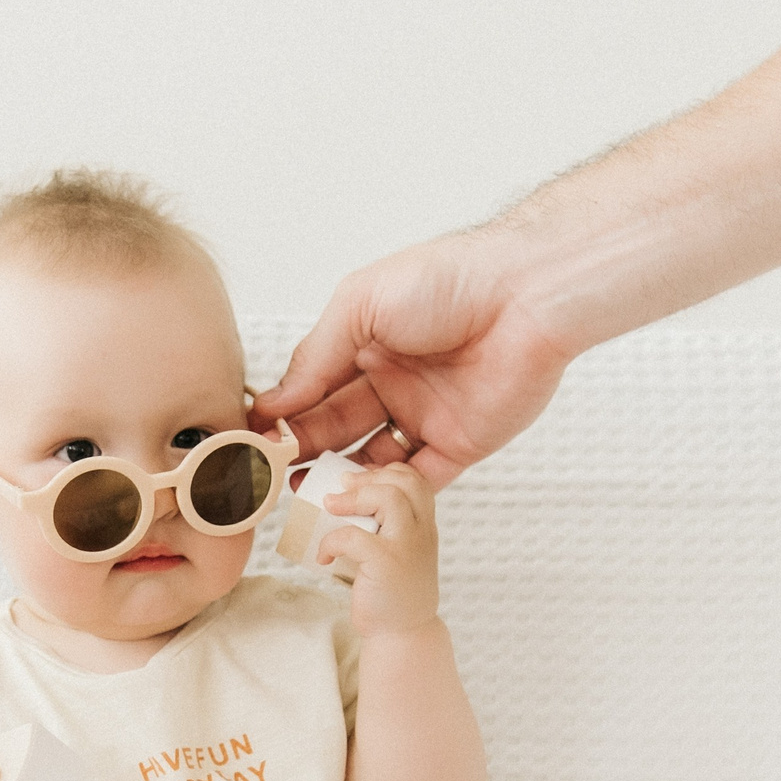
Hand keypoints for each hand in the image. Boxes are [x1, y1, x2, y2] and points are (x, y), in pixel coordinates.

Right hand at [252, 227, 577, 486]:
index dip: (283, 414)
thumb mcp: (361, 305)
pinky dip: (388, 494)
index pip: (312, 388)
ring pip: (371, 460)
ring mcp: (424, 416)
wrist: (526, 295)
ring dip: (339, 478)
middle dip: (302, 451)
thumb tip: (273, 401)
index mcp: (365, 344)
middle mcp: (392, 381)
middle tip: (272, 473)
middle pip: (335, 428)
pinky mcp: (460, 444)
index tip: (254, 439)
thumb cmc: (448, 281)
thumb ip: (316, 357)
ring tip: (308, 492)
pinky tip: (358, 499)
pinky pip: (418, 480)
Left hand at [316, 464, 441, 638]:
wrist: (403, 633)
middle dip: (368, 477)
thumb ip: (385, 528)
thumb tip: (340, 501)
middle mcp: (421, 531)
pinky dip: (330, 541)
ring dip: (351, 498)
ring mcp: (406, 546)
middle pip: (405, 480)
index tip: (360, 482)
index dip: (386, 471)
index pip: (415, 479)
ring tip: (329, 507)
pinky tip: (323, 556)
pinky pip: (353, 536)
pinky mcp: (385, 564)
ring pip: (388, 498)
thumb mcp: (399, 552)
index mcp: (424, 524)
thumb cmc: (392, 591)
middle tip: (341, 488)